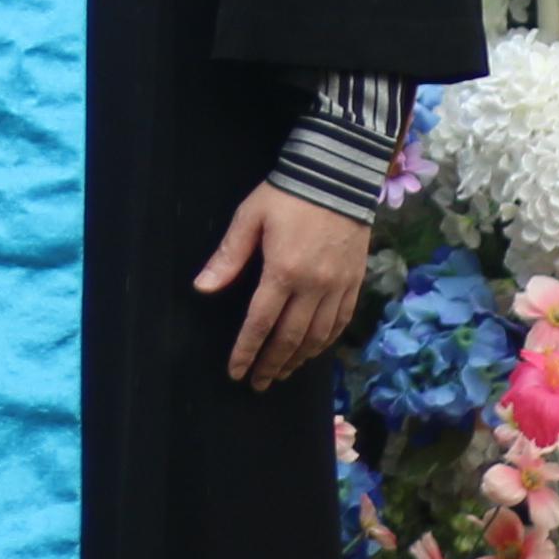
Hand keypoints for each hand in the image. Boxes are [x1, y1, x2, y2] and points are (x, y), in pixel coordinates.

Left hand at [194, 186, 370, 387]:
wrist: (337, 174)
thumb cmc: (287, 194)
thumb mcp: (249, 218)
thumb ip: (228, 257)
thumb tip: (203, 288)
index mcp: (283, 272)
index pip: (260, 323)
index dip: (246, 351)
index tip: (236, 372)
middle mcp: (313, 286)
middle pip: (290, 338)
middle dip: (271, 364)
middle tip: (258, 383)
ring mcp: (338, 286)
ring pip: (318, 336)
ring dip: (298, 359)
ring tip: (281, 373)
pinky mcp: (355, 281)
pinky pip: (341, 321)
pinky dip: (325, 342)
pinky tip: (313, 351)